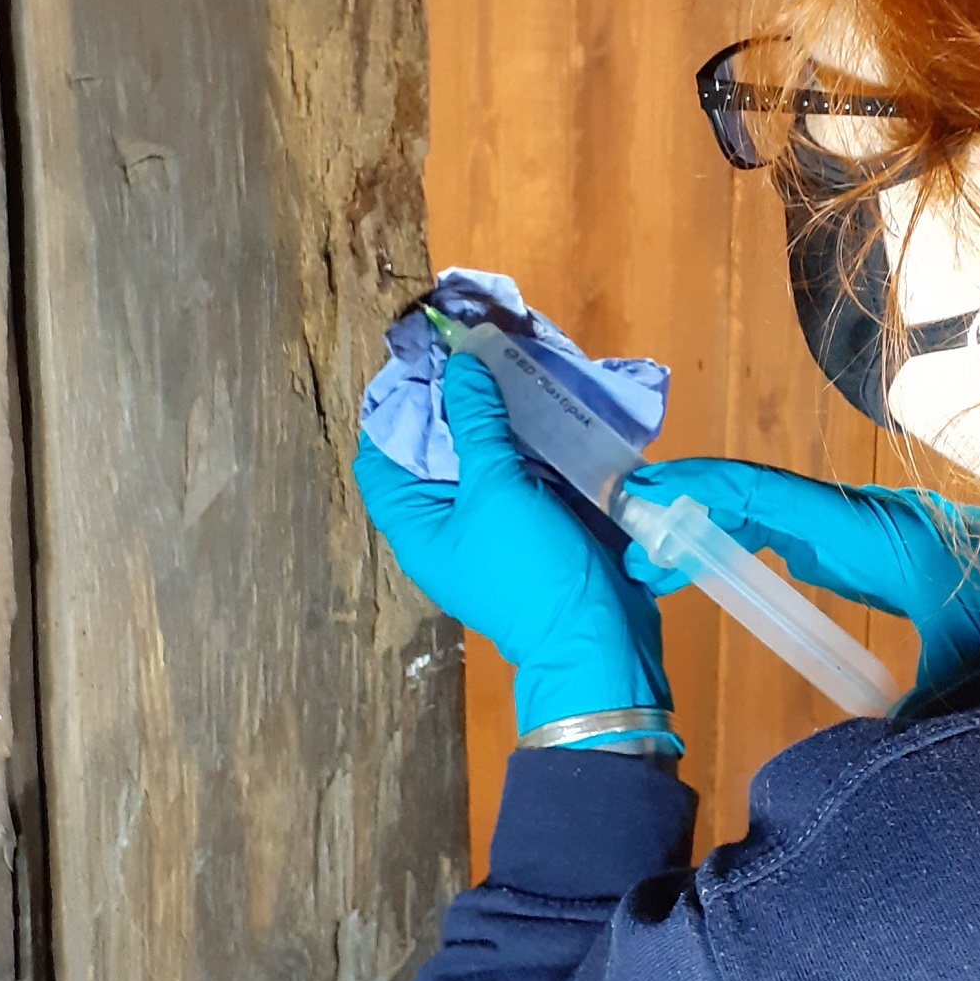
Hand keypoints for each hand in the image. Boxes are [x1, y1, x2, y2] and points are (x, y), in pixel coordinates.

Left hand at [353, 351, 673, 737]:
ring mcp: (492, 521)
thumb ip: (476, 421)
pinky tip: (540, 396)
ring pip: (482, 455)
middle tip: (471, 347)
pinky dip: (528, 435)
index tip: (423, 359)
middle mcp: (446, 522)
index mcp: (416, 525)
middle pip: (433, 450)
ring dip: (495, 413)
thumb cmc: (528, 567)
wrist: (599, 633)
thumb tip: (460, 362)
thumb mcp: (497, 488)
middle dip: (452, 400)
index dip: (395, 406)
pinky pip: (521, 468)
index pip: (381, 456)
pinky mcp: (534, 519)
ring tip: (506, 358)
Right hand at [620, 458, 979, 696]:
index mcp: (881, 539)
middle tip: (628, 545)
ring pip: (774, 509)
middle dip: (690, 510)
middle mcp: (868, 519)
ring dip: (713, 523)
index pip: (775, 502)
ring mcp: (871, 526)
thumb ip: (905, 728)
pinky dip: (745, 535)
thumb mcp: (968, 685)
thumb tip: (846, 792)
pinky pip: (795, 528)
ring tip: (652, 557)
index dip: (705, 498)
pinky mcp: (876, 543)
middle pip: (761, 498)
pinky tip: (711, 562)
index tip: (645, 507)